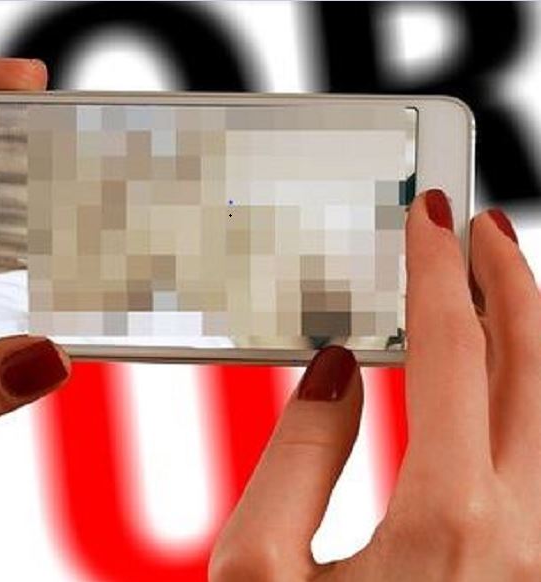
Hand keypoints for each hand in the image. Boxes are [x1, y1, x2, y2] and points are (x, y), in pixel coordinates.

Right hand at [210, 189, 539, 580]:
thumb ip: (298, 452)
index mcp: (445, 525)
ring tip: (493, 289)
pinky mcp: (526, 574)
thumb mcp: (258, 567)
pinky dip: (525, 398)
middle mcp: (519, 540)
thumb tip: (335, 371)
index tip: (430, 217)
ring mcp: (536, 562)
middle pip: (536, 368)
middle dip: (512, 282)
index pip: (450, 349)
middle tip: (483, 229)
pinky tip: (496, 383)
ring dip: (528, 336)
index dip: (438, 270)